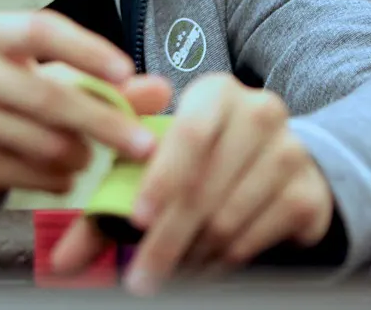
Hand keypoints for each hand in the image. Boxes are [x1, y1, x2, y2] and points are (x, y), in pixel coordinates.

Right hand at [0, 10, 168, 216]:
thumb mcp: (38, 75)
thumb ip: (100, 81)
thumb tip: (160, 90)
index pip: (42, 31)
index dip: (87, 51)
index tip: (126, 72)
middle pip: (49, 96)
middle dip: (105, 123)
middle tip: (145, 145)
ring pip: (42, 143)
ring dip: (79, 157)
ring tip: (86, 157)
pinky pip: (27, 176)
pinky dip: (56, 181)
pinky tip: (61, 177)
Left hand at [51, 71, 333, 294]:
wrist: (280, 162)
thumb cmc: (202, 158)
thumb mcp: (157, 163)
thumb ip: (107, 203)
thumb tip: (61, 261)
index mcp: (216, 93)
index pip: (188, 135)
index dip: (162, 180)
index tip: (137, 221)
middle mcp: (260, 113)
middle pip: (205, 188)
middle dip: (167, 240)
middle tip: (140, 278)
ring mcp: (290, 152)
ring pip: (228, 220)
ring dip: (191, 255)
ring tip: (168, 270)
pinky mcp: (308, 194)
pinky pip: (253, 239)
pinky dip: (220, 262)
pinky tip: (200, 266)